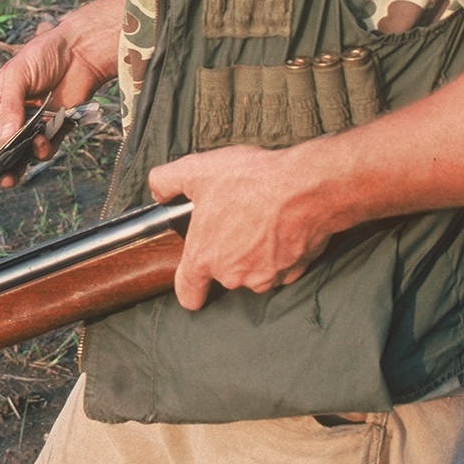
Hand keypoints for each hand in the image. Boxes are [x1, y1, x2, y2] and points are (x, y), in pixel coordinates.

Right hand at [0, 0, 123, 185]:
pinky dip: (44, 149)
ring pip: (23, 153)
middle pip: (1, 147)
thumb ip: (10, 105)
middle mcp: (12, 115)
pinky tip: (42, 141)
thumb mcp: (18, 74)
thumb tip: (4, 137)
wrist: (82, 52)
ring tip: (19, 164)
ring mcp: (34, 123)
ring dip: (21, 164)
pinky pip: (47, 147)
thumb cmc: (44, 53)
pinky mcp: (55, 128)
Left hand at [148, 144, 340, 310]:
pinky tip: (283, 226)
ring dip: (256, 254)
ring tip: (262, 219)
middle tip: (236, 220)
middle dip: (229, 253)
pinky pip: (282, 267)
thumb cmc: (251, 181)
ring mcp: (266, 277)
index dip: (190, 288)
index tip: (195, 280)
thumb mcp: (197, 170)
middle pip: (225, 275)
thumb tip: (158, 190)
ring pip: (255, 272)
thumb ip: (166, 180)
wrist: (305, 187)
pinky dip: (281, 252)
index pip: (188, 294)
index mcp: (205, 258)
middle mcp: (233, 275)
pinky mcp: (294, 272)